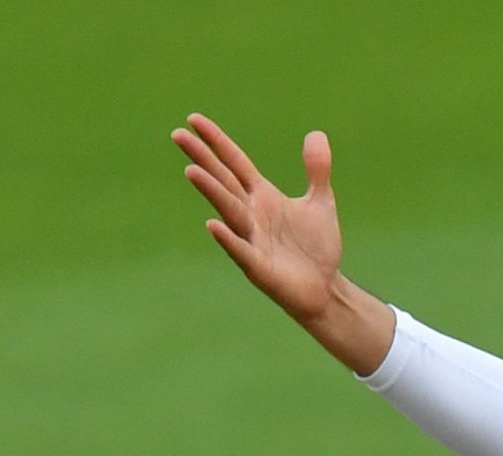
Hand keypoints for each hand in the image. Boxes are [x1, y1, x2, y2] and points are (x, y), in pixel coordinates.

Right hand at [175, 114, 394, 373]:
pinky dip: (228, 237)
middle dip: (202, 158)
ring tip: (191, 170)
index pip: (234, 162)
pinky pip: (240, 249)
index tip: (193, 120)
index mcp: (262, 196)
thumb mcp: (320, 201)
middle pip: (223, 180)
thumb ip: (316, 170)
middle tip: (178, 135)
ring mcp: (252, 239)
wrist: (325, 288)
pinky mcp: (258, 267)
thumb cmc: (316, 247)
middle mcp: (251, 214)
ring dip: (211, 191)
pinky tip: (213, 224)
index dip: (216, 141)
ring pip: (228, 210)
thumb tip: (316, 134)